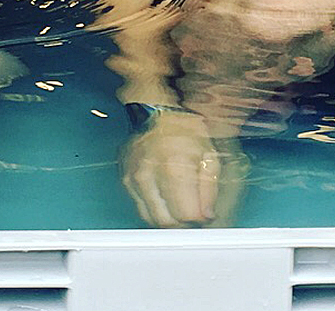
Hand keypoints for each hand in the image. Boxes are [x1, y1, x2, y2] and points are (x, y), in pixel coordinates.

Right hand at [121, 111, 246, 227]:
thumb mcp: (209, 156)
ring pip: (150, 218)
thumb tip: (206, 216)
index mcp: (174, 167)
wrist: (159, 112)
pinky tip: (164, 195)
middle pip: (166, 221)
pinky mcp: (125, 178)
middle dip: (183, 222)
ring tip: (179, 203)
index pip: (186, 215)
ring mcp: (133, 177)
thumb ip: (209, 191)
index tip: (204, 214)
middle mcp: (149, 174)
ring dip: (167, 217)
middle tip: (193, 211)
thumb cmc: (186, 130)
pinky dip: (153, 206)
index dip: (199, 218)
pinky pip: (140, 206)